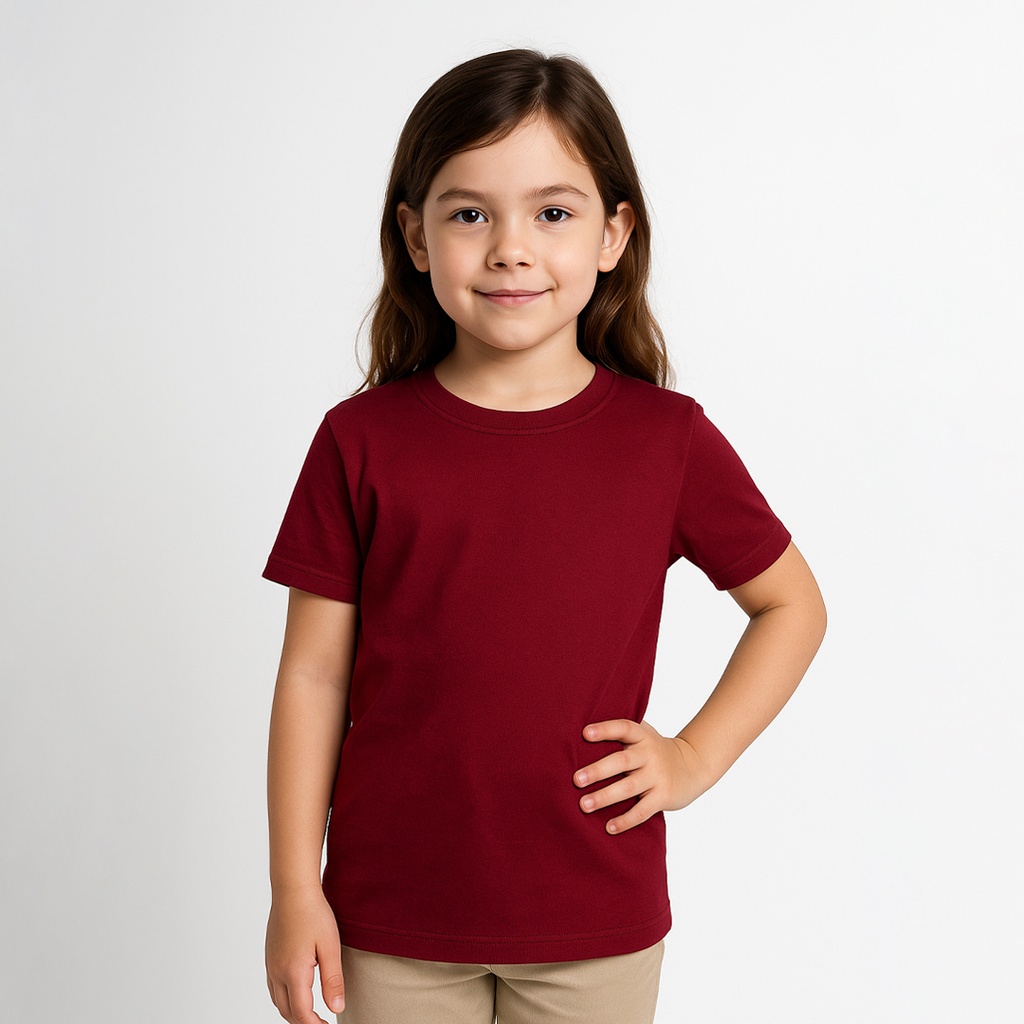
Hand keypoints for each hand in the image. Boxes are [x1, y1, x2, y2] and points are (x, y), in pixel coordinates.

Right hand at [266, 886, 345, 1022]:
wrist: (292, 889)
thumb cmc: (313, 913)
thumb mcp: (330, 946)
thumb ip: (333, 980)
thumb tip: (336, 1008)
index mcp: (294, 972)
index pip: (302, 1013)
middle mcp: (277, 972)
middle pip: (287, 1011)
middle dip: (303, 1022)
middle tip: (322, 1023)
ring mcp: (270, 964)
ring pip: (277, 1000)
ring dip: (293, 1012)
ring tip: (311, 1013)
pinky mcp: (269, 956)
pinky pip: (273, 987)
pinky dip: (285, 998)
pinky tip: (297, 992)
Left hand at [572, 719, 710, 834]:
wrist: (694, 765)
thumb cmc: (656, 750)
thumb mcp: (644, 736)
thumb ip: (621, 734)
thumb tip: (580, 732)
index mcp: (642, 736)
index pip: (623, 728)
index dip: (604, 730)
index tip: (585, 733)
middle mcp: (649, 754)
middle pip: (621, 761)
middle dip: (597, 771)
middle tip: (576, 780)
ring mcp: (657, 776)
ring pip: (628, 788)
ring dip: (605, 797)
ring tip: (584, 805)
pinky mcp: (663, 796)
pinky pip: (642, 810)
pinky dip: (625, 820)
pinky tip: (609, 827)